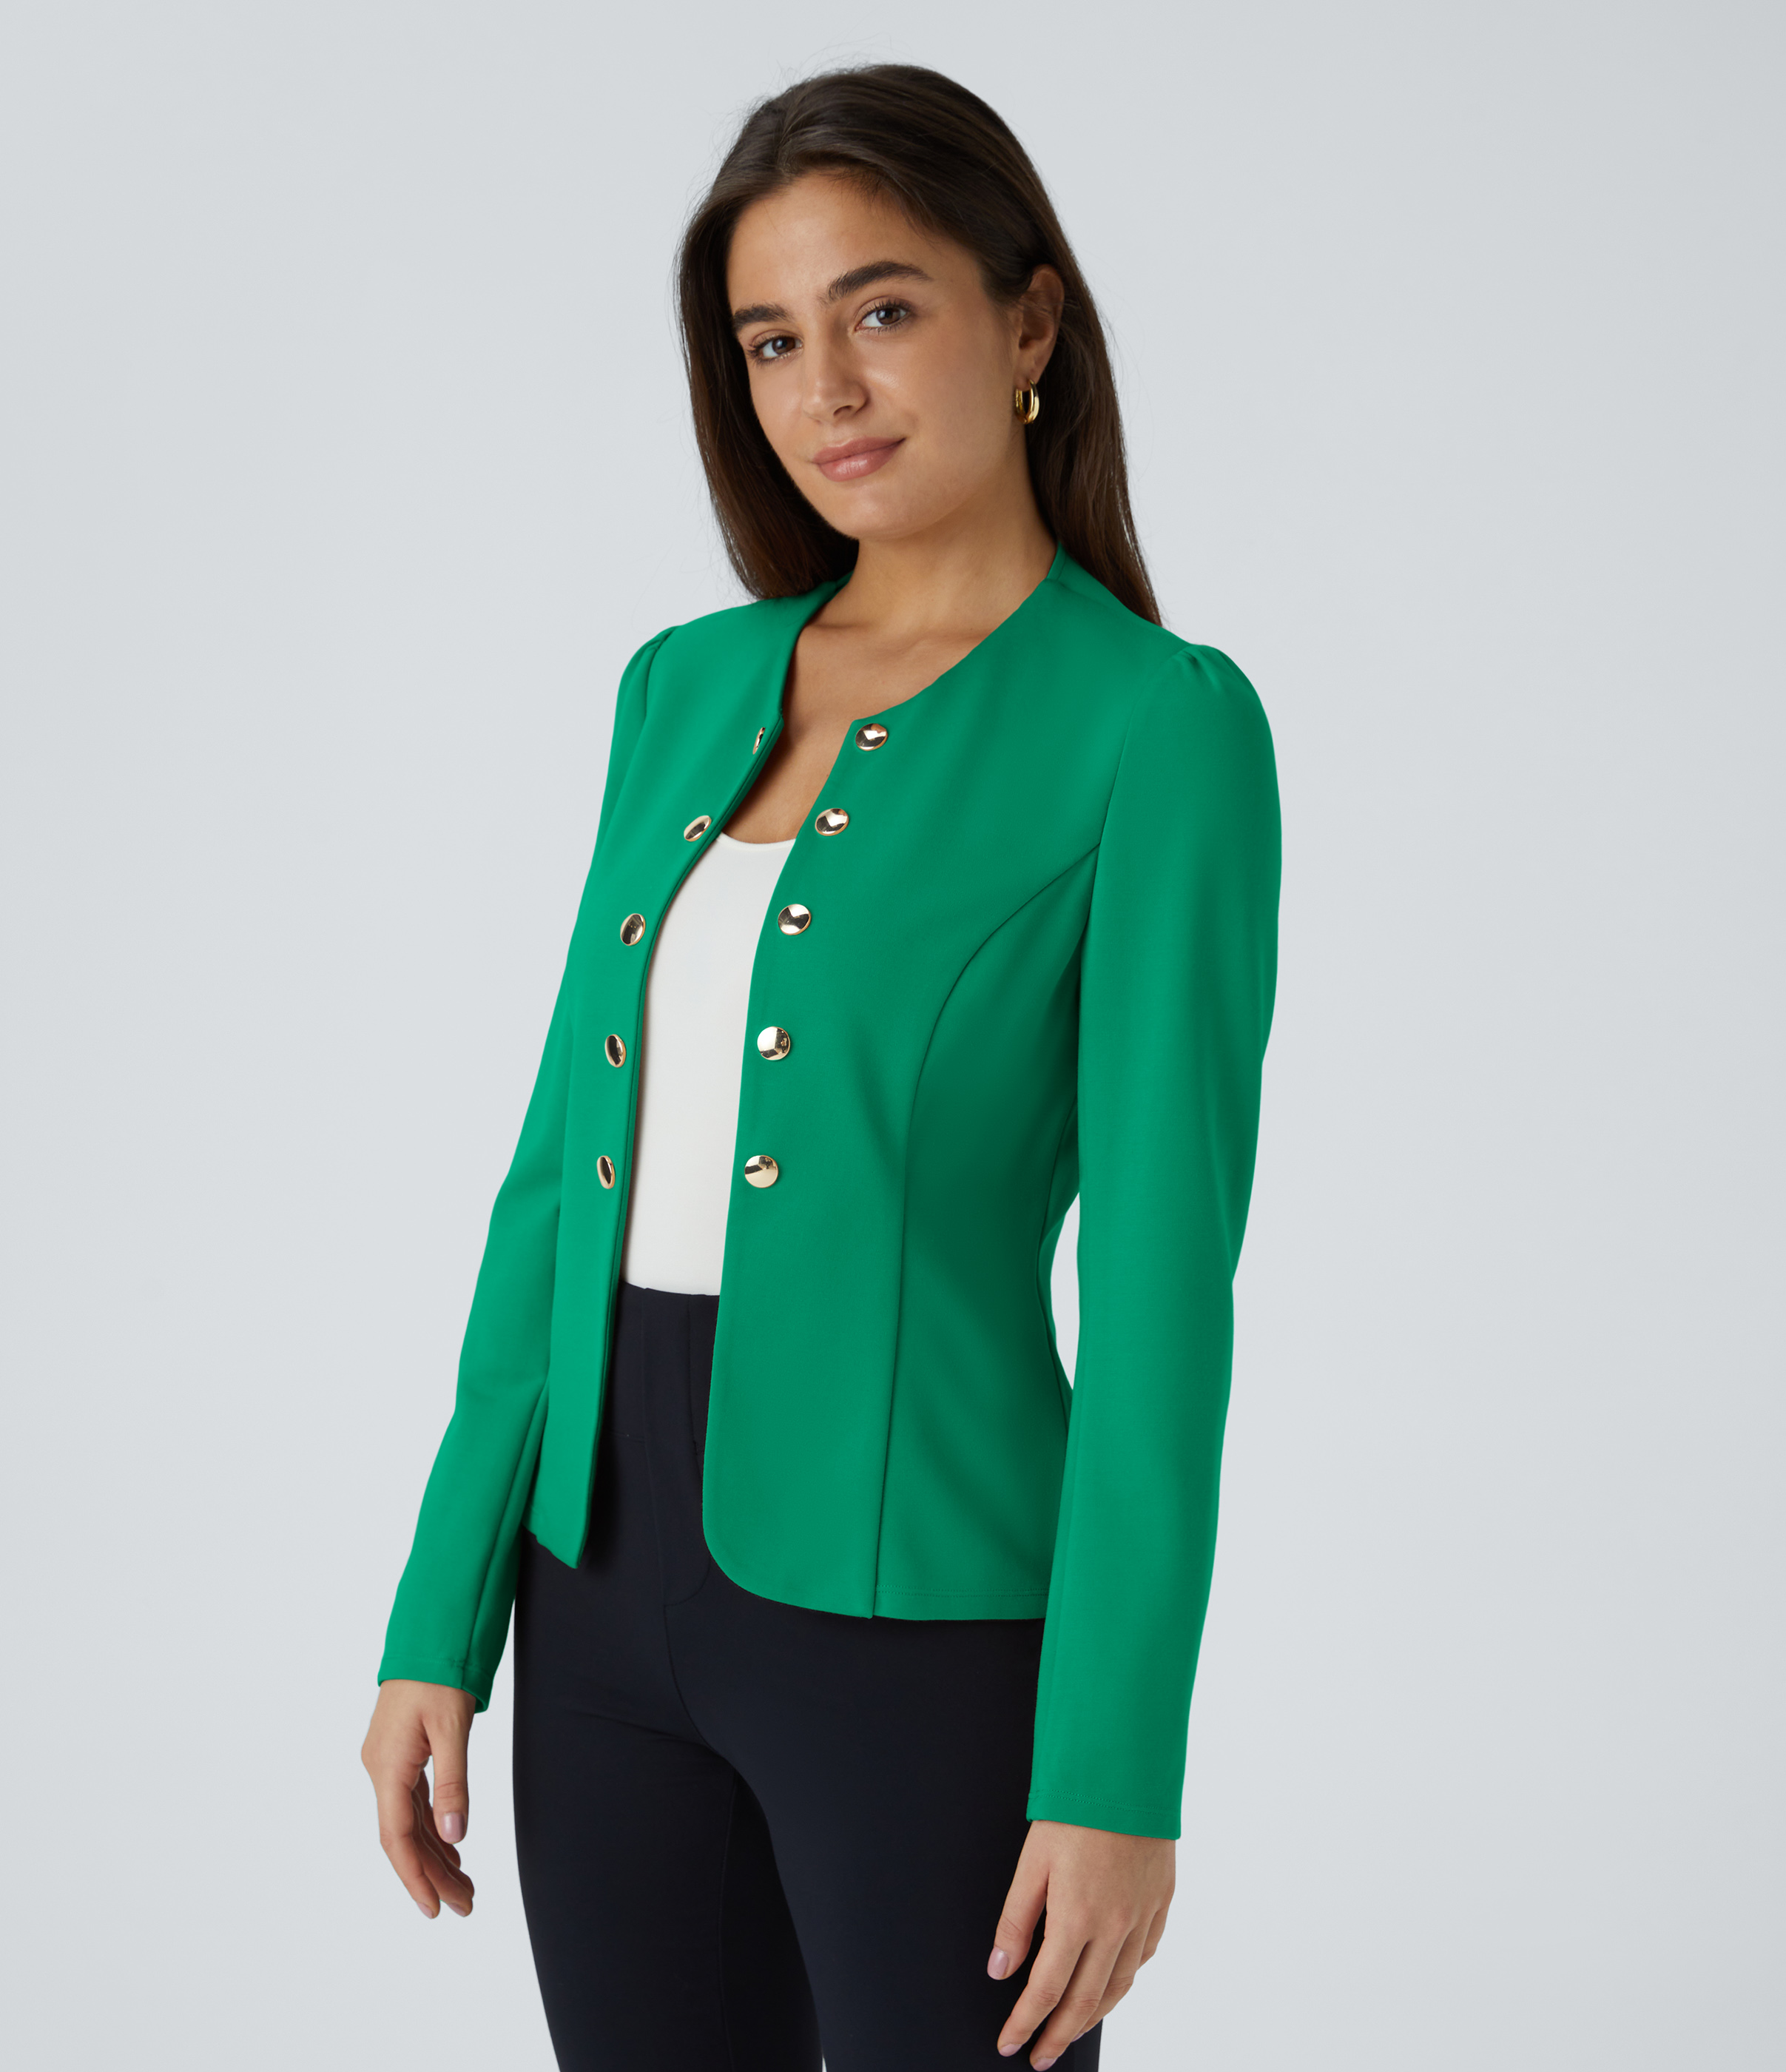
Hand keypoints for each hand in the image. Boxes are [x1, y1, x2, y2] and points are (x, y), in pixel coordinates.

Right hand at [360, 1678, 477, 1917]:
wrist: (427, 1634)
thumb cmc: (439, 1674)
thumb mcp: (452, 1727)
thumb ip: (453, 1781)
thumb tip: (455, 1835)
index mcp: (388, 1766)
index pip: (398, 1838)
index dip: (415, 1877)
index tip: (435, 1908)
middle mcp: (381, 1769)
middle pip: (405, 1836)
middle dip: (434, 1874)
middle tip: (466, 1905)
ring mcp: (388, 1761)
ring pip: (409, 1821)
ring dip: (435, 1854)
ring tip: (464, 1886)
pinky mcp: (399, 1753)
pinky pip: (413, 1802)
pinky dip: (432, 1827)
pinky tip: (451, 1846)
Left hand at [989, 1819, 1174, 2065]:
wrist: (1128, 1770)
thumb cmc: (1077, 1808)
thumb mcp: (1031, 1861)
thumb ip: (1016, 1920)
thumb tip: (999, 1969)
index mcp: (1077, 1918)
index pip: (1045, 1991)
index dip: (1025, 2023)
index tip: (1009, 2043)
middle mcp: (1114, 1926)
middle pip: (1084, 2001)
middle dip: (1058, 2035)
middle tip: (1040, 2056)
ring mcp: (1143, 1916)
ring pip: (1119, 1986)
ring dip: (1093, 2016)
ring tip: (1071, 2031)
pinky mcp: (1161, 1901)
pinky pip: (1144, 1956)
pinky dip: (1126, 1979)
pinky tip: (1113, 1984)